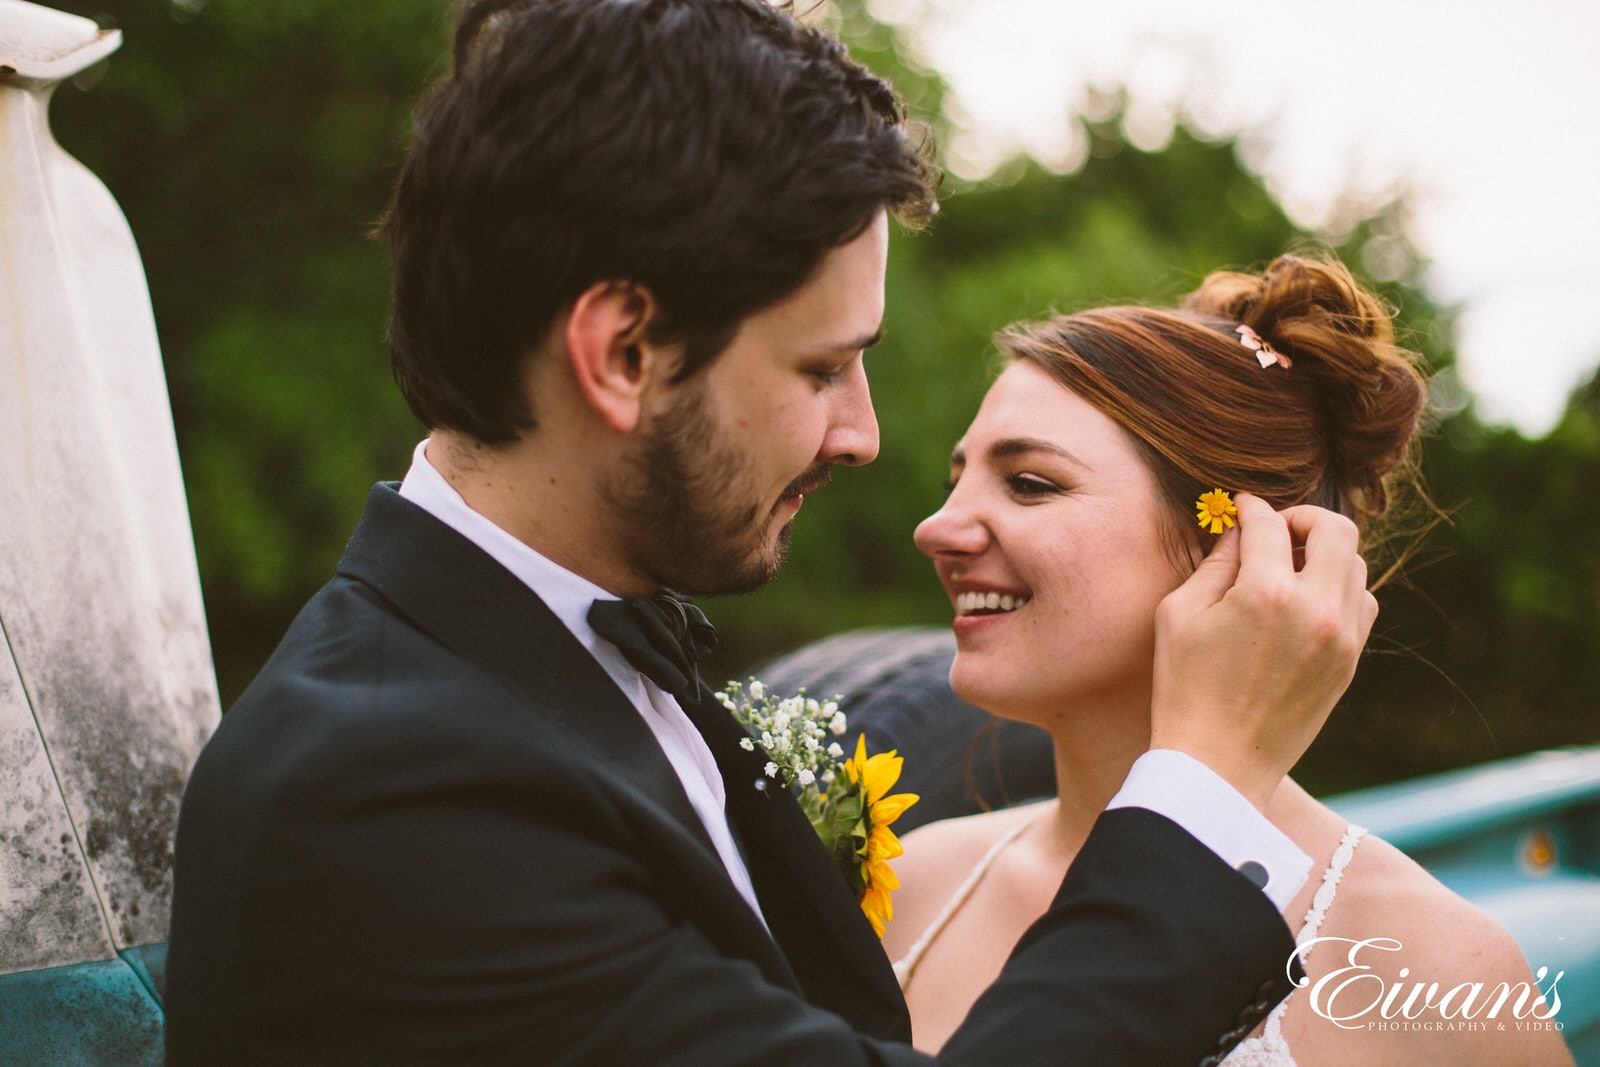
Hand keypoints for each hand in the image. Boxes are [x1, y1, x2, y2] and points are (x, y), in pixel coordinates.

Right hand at [1148, 494, 1376, 809]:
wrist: (1216, 764)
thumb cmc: (1183, 688)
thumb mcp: (1179, 615)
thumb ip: (1215, 563)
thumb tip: (1240, 531)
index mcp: (1267, 594)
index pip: (1270, 524)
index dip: (1250, 507)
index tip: (1239, 507)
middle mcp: (1315, 610)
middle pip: (1337, 529)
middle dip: (1303, 518)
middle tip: (1276, 530)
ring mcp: (1341, 639)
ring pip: (1356, 564)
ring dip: (1323, 553)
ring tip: (1288, 567)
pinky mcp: (1350, 662)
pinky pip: (1362, 602)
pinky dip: (1339, 587)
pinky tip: (1304, 600)